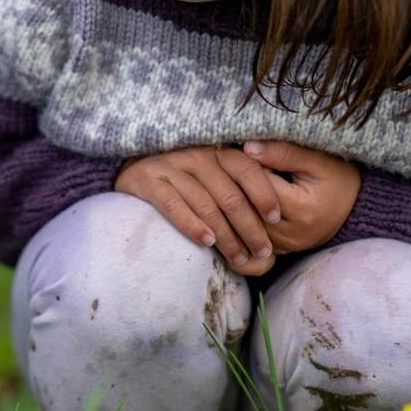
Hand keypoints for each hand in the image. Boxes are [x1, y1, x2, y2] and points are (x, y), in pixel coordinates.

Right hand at [114, 145, 284, 275]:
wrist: (135, 166)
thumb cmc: (186, 179)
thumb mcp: (214, 174)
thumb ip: (239, 192)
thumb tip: (271, 224)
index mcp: (218, 152)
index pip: (247, 170)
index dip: (263, 194)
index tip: (275, 219)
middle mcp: (197, 156)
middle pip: (230, 195)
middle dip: (250, 227)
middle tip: (263, 251)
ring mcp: (171, 168)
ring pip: (206, 206)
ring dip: (226, 236)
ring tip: (240, 258)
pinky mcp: (148, 181)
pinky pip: (173, 206)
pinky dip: (192, 225)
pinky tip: (207, 242)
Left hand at [242, 140, 360, 253]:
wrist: (355, 206)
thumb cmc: (337, 178)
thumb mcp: (317, 160)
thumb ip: (283, 152)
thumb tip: (247, 148)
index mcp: (302, 210)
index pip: (259, 186)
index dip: (248, 167)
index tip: (245, 154)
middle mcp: (293, 235)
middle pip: (249, 209)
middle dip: (239, 187)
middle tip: (236, 169)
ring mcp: (286, 247)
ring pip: (246, 227)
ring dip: (239, 205)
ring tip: (240, 184)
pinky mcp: (281, 252)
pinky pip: (252, 239)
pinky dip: (245, 222)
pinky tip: (244, 204)